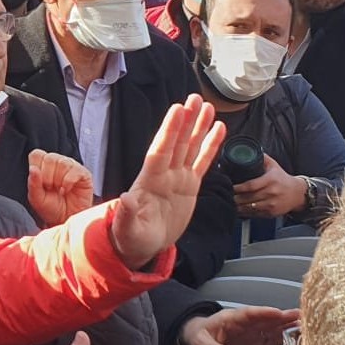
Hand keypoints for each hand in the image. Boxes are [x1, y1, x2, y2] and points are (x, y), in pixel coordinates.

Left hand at [27, 150, 93, 226]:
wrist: (66, 220)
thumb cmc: (52, 209)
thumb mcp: (37, 199)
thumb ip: (33, 183)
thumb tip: (33, 169)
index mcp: (44, 166)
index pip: (37, 154)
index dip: (36, 167)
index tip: (40, 183)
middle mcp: (58, 164)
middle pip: (49, 158)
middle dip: (47, 177)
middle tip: (50, 189)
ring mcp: (71, 167)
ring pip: (62, 163)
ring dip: (58, 180)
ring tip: (59, 190)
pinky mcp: (83, 173)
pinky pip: (74, 170)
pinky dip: (68, 183)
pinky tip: (67, 190)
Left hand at [110, 94, 225, 268]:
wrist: (144, 246)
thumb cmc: (132, 237)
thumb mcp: (127, 230)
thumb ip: (126, 215)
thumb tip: (125, 198)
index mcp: (150, 181)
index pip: (161, 150)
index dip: (169, 130)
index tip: (177, 110)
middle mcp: (165, 174)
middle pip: (178, 142)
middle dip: (186, 121)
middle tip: (194, 98)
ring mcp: (178, 178)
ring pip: (190, 147)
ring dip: (199, 127)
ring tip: (208, 106)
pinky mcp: (190, 186)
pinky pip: (202, 162)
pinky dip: (210, 146)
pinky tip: (219, 129)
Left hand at [180, 307, 299, 344]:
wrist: (199, 338)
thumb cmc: (200, 335)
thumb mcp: (203, 344)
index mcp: (232, 318)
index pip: (251, 313)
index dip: (265, 313)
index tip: (278, 313)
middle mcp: (246, 323)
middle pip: (267, 319)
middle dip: (283, 317)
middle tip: (300, 315)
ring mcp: (252, 332)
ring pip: (272, 328)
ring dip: (288, 327)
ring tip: (304, 325)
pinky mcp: (256, 342)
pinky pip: (271, 340)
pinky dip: (284, 339)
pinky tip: (296, 339)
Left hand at [233, 155, 307, 218]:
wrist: (297, 193)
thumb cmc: (283, 179)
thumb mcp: (274, 166)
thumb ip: (262, 158)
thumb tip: (249, 151)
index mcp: (270, 180)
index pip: (251, 185)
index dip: (238, 188)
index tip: (230, 186)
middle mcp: (271, 193)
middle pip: (248, 198)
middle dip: (235, 198)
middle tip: (227, 195)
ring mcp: (271, 204)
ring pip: (250, 208)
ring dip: (238, 206)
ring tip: (230, 203)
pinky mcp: (271, 213)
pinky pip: (255, 214)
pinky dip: (245, 213)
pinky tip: (239, 209)